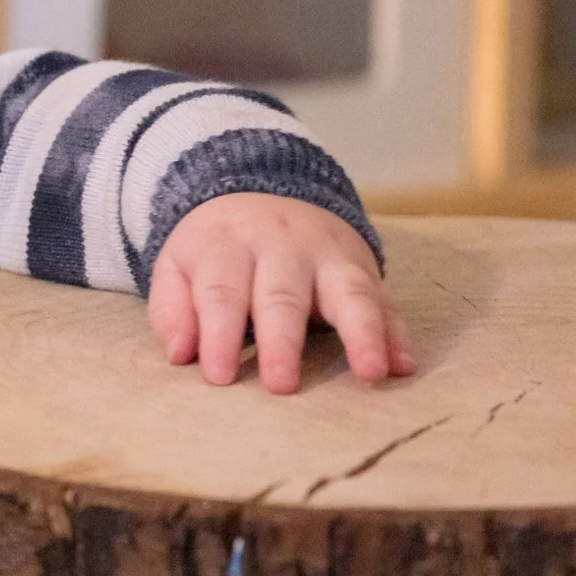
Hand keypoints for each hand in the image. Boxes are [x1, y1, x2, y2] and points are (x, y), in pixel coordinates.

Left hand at [148, 194, 414, 394]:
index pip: (222, 292)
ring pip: (349, 291)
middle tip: (281, 386)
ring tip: (370, 374)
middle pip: (283, 295)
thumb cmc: (217, 250)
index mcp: (230, 246)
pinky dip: (396, 332)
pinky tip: (403, 365)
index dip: (220, 334)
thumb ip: (173, 309)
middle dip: (283, 340)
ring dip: (362, 333)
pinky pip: (385, 300)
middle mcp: (283, 247)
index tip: (220, 376)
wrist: (264, 190)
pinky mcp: (364, 268)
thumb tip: (180, 355)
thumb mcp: (178, 265)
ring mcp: (330, 256)